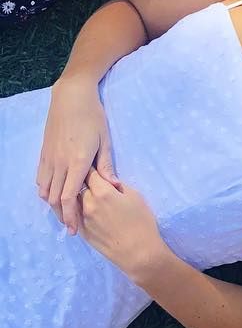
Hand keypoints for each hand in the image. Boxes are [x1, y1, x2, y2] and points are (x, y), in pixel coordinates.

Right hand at [37, 79, 119, 234]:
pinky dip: (46, 191)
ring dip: (53, 205)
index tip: (75, 229)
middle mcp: (60, 164)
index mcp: (78, 162)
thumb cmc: (93, 117)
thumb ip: (106, 165)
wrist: (71, 98)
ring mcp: (49, 160)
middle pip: (56, 199)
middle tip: (72, 227)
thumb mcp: (105, 140)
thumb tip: (115, 186)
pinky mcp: (43, 155)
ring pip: (45, 192)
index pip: (70, 197)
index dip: (71, 216)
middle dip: (62, 216)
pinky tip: (55, 194)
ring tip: (65, 213)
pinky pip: (41, 180)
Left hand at [79, 169, 164, 277]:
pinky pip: (73, 216)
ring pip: (73, 201)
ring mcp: (82, 219)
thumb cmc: (141, 221)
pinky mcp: (82, 231)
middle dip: (82, 179)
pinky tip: (78, 206)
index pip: (90, 173)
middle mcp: (88, 204)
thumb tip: (109, 181)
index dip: (91, 166)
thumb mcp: (135, 196)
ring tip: (81, 189)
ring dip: (76, 193)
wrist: (137, 251)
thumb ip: (118, 186)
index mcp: (103, 192)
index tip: (91, 161)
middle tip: (85, 174)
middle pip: (79, 186)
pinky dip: (74, 208)